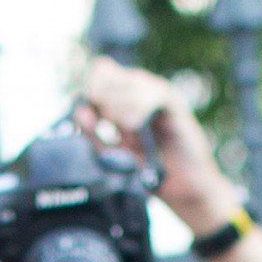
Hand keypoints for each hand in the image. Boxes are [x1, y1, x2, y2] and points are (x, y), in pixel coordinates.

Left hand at [79, 57, 239, 242]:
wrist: (183, 189)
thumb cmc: (151, 172)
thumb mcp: (113, 154)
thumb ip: (93, 134)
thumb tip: (77, 109)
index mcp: (124, 98)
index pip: (100, 73)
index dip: (90, 90)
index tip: (87, 114)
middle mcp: (140, 90)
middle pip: (106, 73)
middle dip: (101, 100)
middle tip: (110, 125)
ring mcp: (157, 94)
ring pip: (125, 82)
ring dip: (119, 108)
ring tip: (128, 130)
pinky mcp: (173, 104)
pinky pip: (149, 95)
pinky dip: (138, 109)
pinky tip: (136, 127)